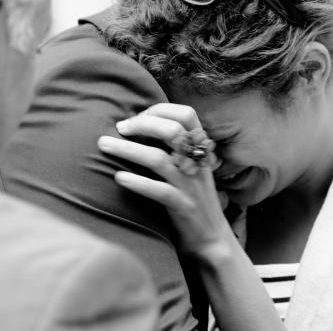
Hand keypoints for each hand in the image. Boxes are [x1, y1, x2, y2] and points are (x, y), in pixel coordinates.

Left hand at [97, 103, 233, 260]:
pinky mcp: (183, 207)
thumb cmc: (192, 198)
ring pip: (159, 160)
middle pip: (172, 131)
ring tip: (104, 145)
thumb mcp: (190, 167)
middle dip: (142, 124)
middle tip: (119, 127)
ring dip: (128, 150)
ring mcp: (191, 185)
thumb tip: (139, 126)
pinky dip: (137, 183)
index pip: (186, 115)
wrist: (212, 237)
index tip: (137, 116)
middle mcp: (197, 163)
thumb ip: (175, 148)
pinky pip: (160, 192)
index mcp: (200, 149)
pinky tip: (118, 178)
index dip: (160, 110)